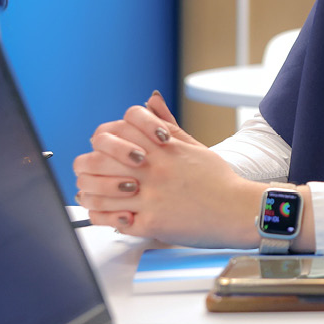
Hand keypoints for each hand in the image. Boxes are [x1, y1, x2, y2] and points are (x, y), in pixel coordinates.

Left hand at [73, 91, 263, 247]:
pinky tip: (104, 213)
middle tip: (89, 169)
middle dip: (87, 163)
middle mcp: (154, 169)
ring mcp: (151, 196)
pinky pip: (110, 219)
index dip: (107, 134)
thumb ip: (167, 123)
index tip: (106, 144)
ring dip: (88, 192)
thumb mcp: (194, 145)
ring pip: (97, 192)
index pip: (120, 126)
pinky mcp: (151, 223)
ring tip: (91, 193)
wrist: (237, 210)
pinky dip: (100, 216)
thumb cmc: (218, 179)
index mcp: (164, 147)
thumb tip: (150, 99)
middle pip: (98, 158)